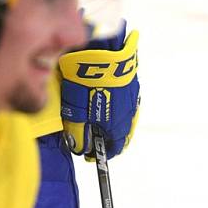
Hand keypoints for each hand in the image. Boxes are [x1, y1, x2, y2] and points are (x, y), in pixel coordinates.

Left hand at [59, 21, 139, 158]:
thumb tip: (80, 148)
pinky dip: (114, 102)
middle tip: (94, 136)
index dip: (101, 153)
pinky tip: (103, 96)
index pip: (114, 148)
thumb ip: (78, 134)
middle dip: (107, 137)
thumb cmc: (86, 85)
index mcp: (118, 127)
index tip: (90, 154)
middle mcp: (130, 114)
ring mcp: (132, 95)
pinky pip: (123, 98)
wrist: (100, 53)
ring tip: (97, 117)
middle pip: (121, 132)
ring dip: (111, 119)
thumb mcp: (76, 113)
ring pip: (123, 114)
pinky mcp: (130, 80)